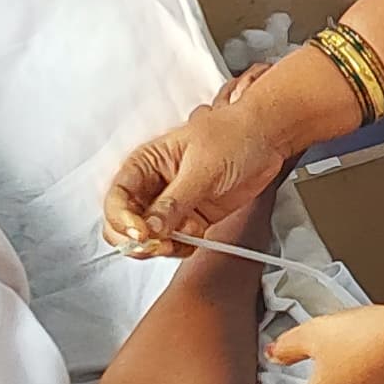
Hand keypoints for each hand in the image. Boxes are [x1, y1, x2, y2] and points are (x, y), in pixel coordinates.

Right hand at [105, 79, 302, 252]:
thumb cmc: (233, 135)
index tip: (141, 233)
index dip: (122, 220)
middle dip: (138, 240)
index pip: (116, 199)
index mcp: (145, 165)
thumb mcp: (203, 166)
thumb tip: (152, 227)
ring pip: (149, 239)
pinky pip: (175, 243)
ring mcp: (172, 205)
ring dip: (162, 246)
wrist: (267, 138)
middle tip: (160, 243)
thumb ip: (176, 199)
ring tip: (184, 237)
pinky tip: (197, 238)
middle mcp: (153, 187)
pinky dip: (182, 248)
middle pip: (124, 225)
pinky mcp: (191, 219)